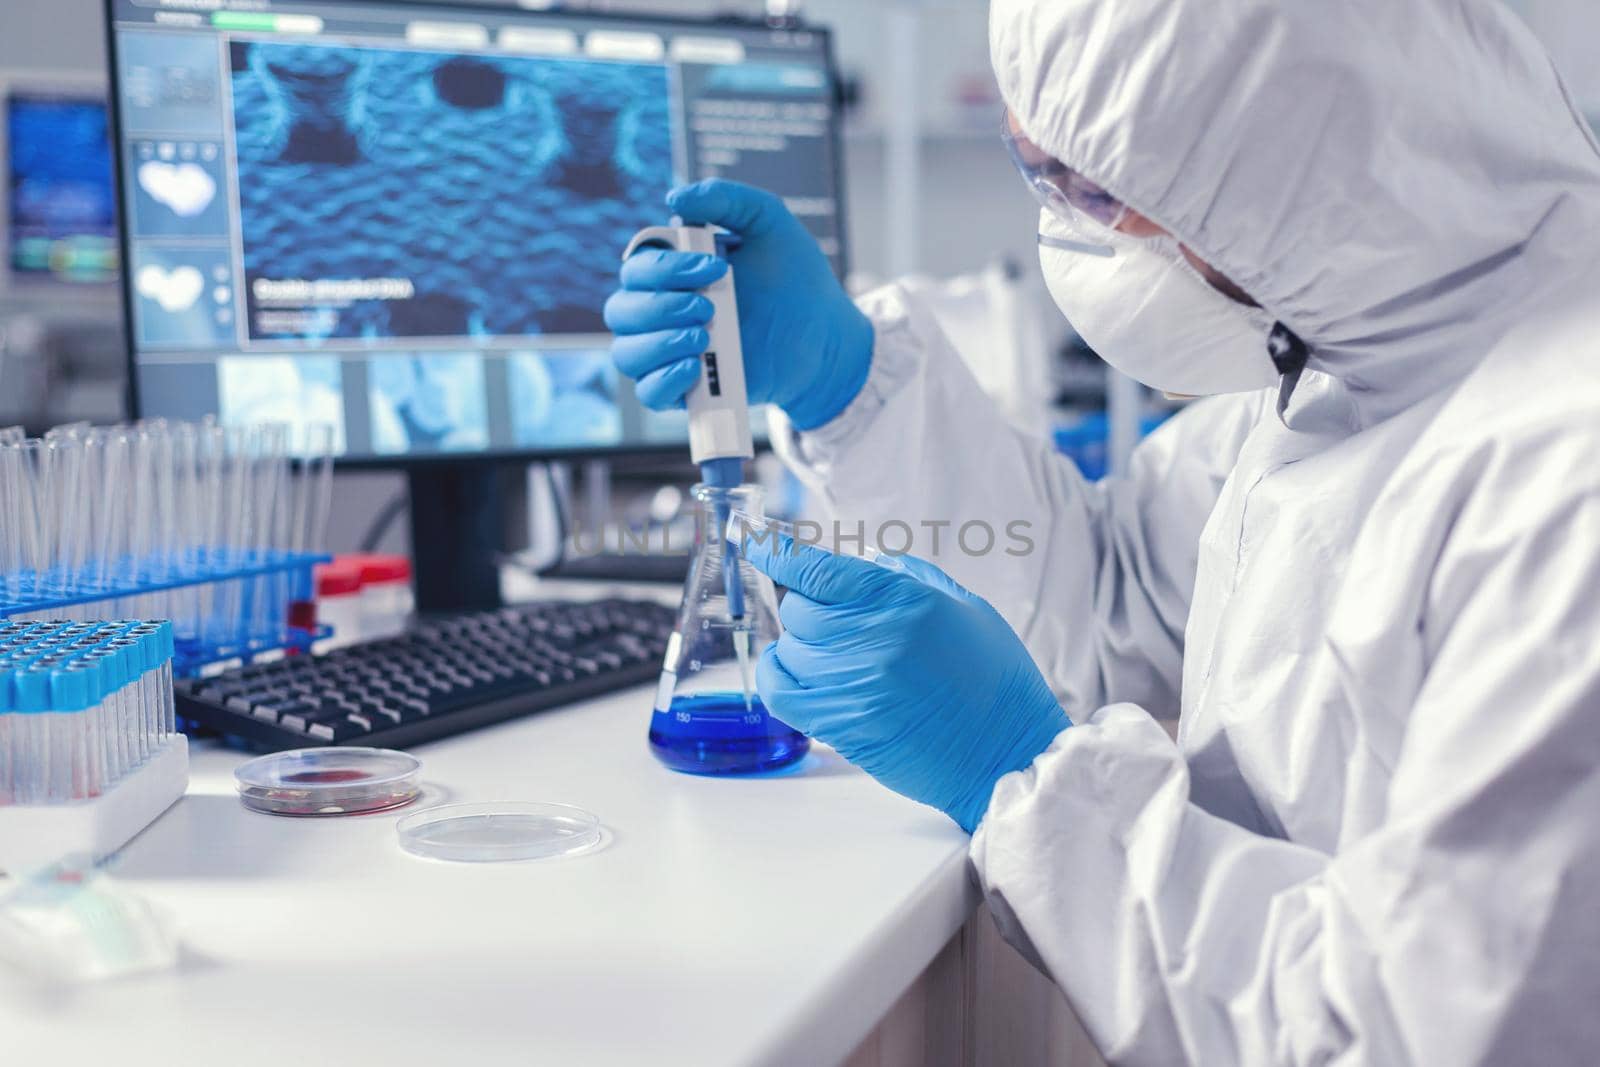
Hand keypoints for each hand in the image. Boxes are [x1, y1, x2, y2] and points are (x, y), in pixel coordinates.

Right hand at [603, 179, 873, 430]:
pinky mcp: (687, 390)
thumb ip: (725, 199)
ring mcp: (671, 353)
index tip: (719, 268)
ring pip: (627, 353)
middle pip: (622, 310)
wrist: (825, 336)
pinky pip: (648, 393)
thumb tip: (674, 199)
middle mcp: (662, 311)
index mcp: (672, 271)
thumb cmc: (795, 277)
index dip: (665, 268)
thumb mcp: (768, 222)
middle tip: (710, 307)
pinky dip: (663, 380)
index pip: (636, 267)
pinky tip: (694, 367)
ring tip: (704, 337)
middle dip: (661, 307)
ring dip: (659, 344)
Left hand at [743, 535, 1071, 831]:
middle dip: (810, 605)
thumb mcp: (967, 609)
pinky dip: (778, 675)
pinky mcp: (841, 726)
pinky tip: (795, 670)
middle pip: (799, 608)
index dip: (775, 552)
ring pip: (789, 647)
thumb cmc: (996, 683)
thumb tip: (866, 562)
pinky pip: (780, 692)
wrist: (1008, 755)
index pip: (817, 569)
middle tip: (839, 619)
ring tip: (836, 653)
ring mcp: (852, 684)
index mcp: (905, 603)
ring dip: (803, 645)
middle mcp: (873, 639)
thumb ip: (912, 578)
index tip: (754, 540)